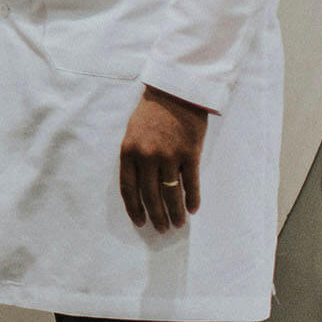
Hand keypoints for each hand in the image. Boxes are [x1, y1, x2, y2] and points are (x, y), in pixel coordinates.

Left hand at [118, 86, 209, 231]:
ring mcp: (169, 156)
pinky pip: (191, 182)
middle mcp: (147, 157)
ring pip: (171, 193)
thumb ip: (134, 158)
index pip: (128, 188)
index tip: (140, 222)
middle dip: (156, 215)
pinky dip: (192, 198)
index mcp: (129, 152)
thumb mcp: (132, 133)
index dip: (134, 208)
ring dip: (175, 212)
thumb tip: (139, 185)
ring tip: (178, 224)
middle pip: (150, 195)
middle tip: (162, 229)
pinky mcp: (190, 154)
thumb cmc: (151, 113)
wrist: (175, 93)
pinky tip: (193, 209)